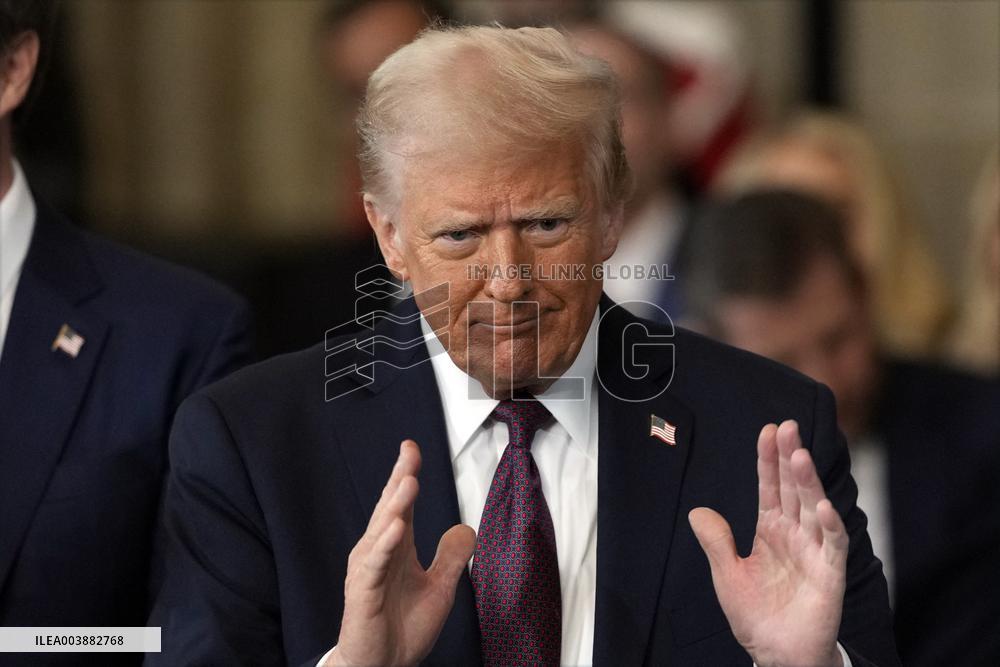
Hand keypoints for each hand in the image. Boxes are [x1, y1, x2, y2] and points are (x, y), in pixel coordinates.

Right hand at [330, 440, 476, 666]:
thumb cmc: (402, 628)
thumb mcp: (439, 589)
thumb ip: (451, 558)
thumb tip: (466, 527)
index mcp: (395, 548)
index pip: (400, 505)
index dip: (405, 475)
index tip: (411, 448)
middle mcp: (378, 553)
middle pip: (389, 509)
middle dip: (399, 480)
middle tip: (410, 455)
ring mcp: (368, 572)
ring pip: (381, 531)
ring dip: (395, 506)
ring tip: (408, 482)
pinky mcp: (362, 594)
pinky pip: (373, 565)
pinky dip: (383, 545)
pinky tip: (395, 529)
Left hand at [689, 421, 846, 666]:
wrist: (776, 653)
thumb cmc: (755, 615)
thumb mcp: (726, 574)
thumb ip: (716, 541)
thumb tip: (697, 511)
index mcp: (770, 530)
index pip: (770, 487)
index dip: (769, 460)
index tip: (768, 430)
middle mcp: (794, 534)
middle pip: (793, 488)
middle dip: (790, 457)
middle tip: (788, 427)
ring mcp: (814, 551)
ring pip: (813, 508)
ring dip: (808, 482)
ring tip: (800, 455)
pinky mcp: (829, 574)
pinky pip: (832, 545)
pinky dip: (829, 526)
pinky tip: (821, 506)